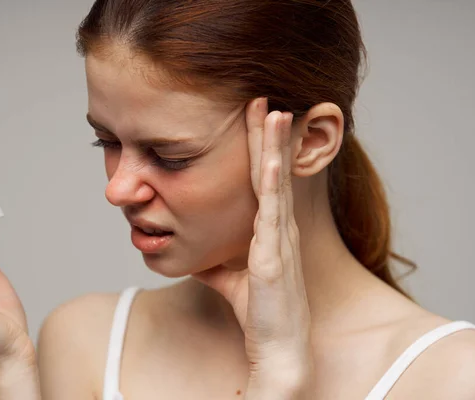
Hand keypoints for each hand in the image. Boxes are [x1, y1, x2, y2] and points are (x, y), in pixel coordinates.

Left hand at [193, 98, 312, 396]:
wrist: (280, 350)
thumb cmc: (262, 316)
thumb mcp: (230, 280)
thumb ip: (214, 263)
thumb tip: (194, 253)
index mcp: (270, 232)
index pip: (262, 181)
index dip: (259, 149)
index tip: (253, 119)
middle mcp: (280, 229)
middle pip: (271, 172)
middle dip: (266, 135)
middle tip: (261, 98)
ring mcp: (280, 240)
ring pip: (276, 183)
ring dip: (274, 146)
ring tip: (273, 110)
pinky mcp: (275, 255)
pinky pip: (273, 211)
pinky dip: (274, 181)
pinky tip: (272, 157)